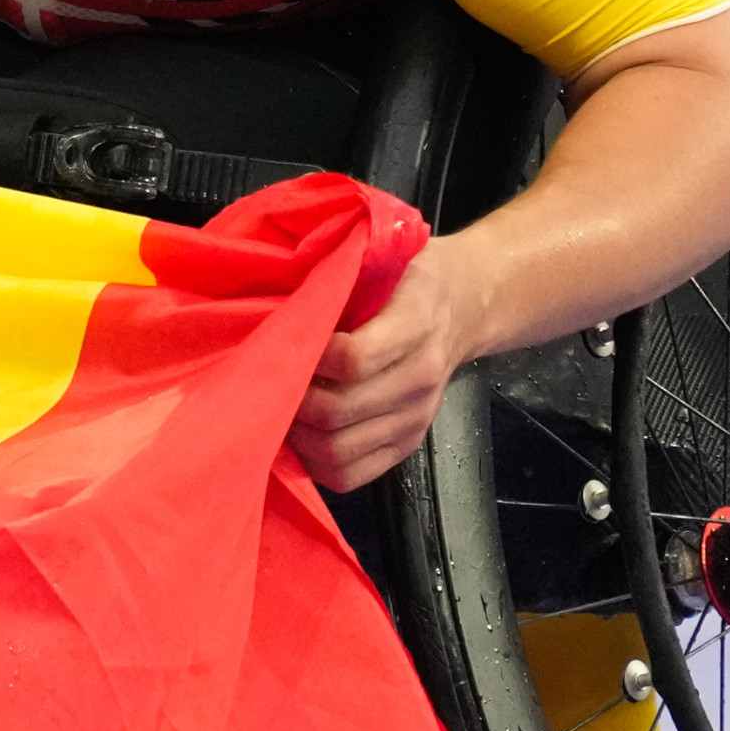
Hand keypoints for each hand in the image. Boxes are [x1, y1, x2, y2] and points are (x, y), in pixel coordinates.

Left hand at [289, 233, 491, 490]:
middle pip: (339, 411)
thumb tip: (278, 299)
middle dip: (290, 401)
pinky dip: (315, 462)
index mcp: (417, 321)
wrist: (464, 304)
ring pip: (339, 451)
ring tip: (279, 409)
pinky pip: (351, 475)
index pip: (354, 359)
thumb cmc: (408, 276)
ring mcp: (417, 416)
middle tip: (265, 383)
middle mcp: (422, 376)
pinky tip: (301, 435)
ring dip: (298, 436)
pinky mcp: (409, 444)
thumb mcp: (382, 255)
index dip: (308, 356)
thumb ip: (338, 273)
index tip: (282, 342)